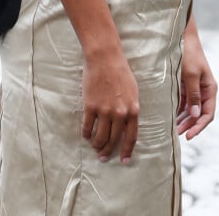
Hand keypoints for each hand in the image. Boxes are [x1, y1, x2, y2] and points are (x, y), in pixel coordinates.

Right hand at [82, 49, 138, 163]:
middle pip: (114, 140)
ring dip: (97, 145)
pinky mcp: (90, 106)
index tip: (124, 160)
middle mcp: (120, 113)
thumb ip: (130, 109)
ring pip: (100, 137)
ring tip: (95, 147)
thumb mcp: (132, 91)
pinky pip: (87, 127)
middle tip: (103, 156)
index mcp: (132, 109)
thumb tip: (126, 127)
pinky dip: (86, 134)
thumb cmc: (120, 71)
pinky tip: (86, 135)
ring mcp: (104, 110)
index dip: (127, 151)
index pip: (131, 137)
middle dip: (108, 150)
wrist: (105, 58)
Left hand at [177, 17, 216, 139]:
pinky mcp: (185, 85)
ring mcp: (194, 88)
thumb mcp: (191, 74)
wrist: (181, 36)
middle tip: (176, 134)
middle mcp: (204, 90)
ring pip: (190, 110)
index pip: (208, 114)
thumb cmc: (188, 53)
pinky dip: (177, 110)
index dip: (199, 127)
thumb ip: (193, 95)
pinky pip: (183, 102)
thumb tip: (195, 115)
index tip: (188, 136)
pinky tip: (169, 116)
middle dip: (189, 125)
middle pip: (198, 114)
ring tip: (172, 128)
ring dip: (183, 120)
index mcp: (210, 89)